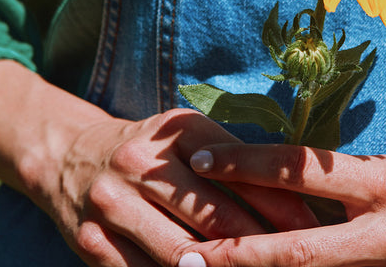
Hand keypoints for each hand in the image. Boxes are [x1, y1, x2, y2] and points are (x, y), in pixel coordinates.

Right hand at [47, 108, 318, 265]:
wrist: (72, 156)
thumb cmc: (154, 149)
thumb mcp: (192, 137)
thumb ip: (237, 159)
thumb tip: (297, 193)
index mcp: (179, 130)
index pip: (242, 172)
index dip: (281, 204)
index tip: (313, 228)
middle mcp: (144, 162)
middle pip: (215, 215)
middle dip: (261, 244)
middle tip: (296, 260)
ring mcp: (113, 203)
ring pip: (181, 252)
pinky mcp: (90, 242)